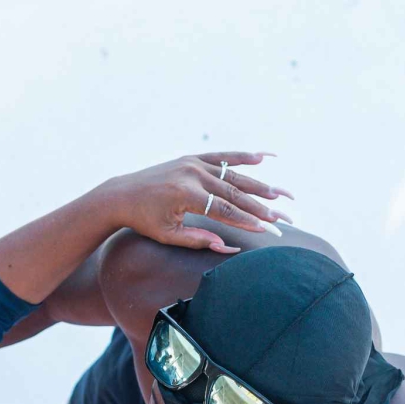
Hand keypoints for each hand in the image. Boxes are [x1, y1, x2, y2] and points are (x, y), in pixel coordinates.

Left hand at [101, 153, 292, 254]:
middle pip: (234, 192)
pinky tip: (262, 158)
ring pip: (232, 175)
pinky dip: (242, 157)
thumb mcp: (169, 235)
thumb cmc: (145, 220)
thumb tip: (227, 247)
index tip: (266, 229)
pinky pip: (222, 156)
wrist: (122, 194)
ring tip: (279, 193)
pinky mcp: (192, 158)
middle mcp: (192, 174)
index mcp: (185, 194)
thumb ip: (198, 240)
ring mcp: (193, 163)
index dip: (246, 220)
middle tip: (282, 215)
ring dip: (258, 184)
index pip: (224, 210)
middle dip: (260, 206)